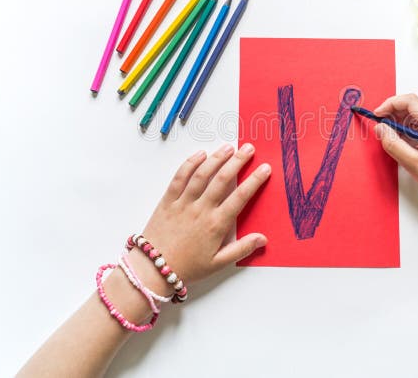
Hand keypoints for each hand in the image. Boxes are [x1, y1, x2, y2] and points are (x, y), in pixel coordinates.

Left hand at [125, 143, 270, 298]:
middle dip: (238, 161)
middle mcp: (201, 209)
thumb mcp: (218, 263)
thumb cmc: (187, 267)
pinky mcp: (168, 200)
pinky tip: (200, 154)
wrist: (153, 270)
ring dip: (216, 158)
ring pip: (202, 174)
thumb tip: (263, 238)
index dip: (254, 181)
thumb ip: (241, 249)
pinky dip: (190, 164)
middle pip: (222, 179)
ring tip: (229, 147)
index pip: (240, 197)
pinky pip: (179, 177)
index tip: (265, 168)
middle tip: (249, 149)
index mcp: (216, 224)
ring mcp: (183, 203)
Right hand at [373, 94, 417, 208]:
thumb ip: (393, 144)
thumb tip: (381, 128)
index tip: (377, 115)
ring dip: (402, 118)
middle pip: (414, 103)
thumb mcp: (414, 164)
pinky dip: (412, 125)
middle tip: (382, 125)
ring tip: (392, 134)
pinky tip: (405, 139)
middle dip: (394, 111)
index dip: (390, 104)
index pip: (410, 101)